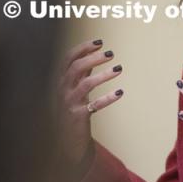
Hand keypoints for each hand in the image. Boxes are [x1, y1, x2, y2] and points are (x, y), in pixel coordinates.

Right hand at [59, 39, 123, 162]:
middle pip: (76, 68)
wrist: (66, 140)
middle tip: (111, 53)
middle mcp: (63, 90)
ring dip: (103, 75)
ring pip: (85, 85)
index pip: (68, 58)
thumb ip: (83, 72)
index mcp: (62, 80)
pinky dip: (107, 98)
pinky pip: (94, 105)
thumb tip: (96, 53)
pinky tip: (120, 93)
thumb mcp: (75, 88)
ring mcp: (69, 103)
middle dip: (93, 58)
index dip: (83, 48)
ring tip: (119, 68)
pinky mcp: (78, 116)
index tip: (99, 42)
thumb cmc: (72, 109)